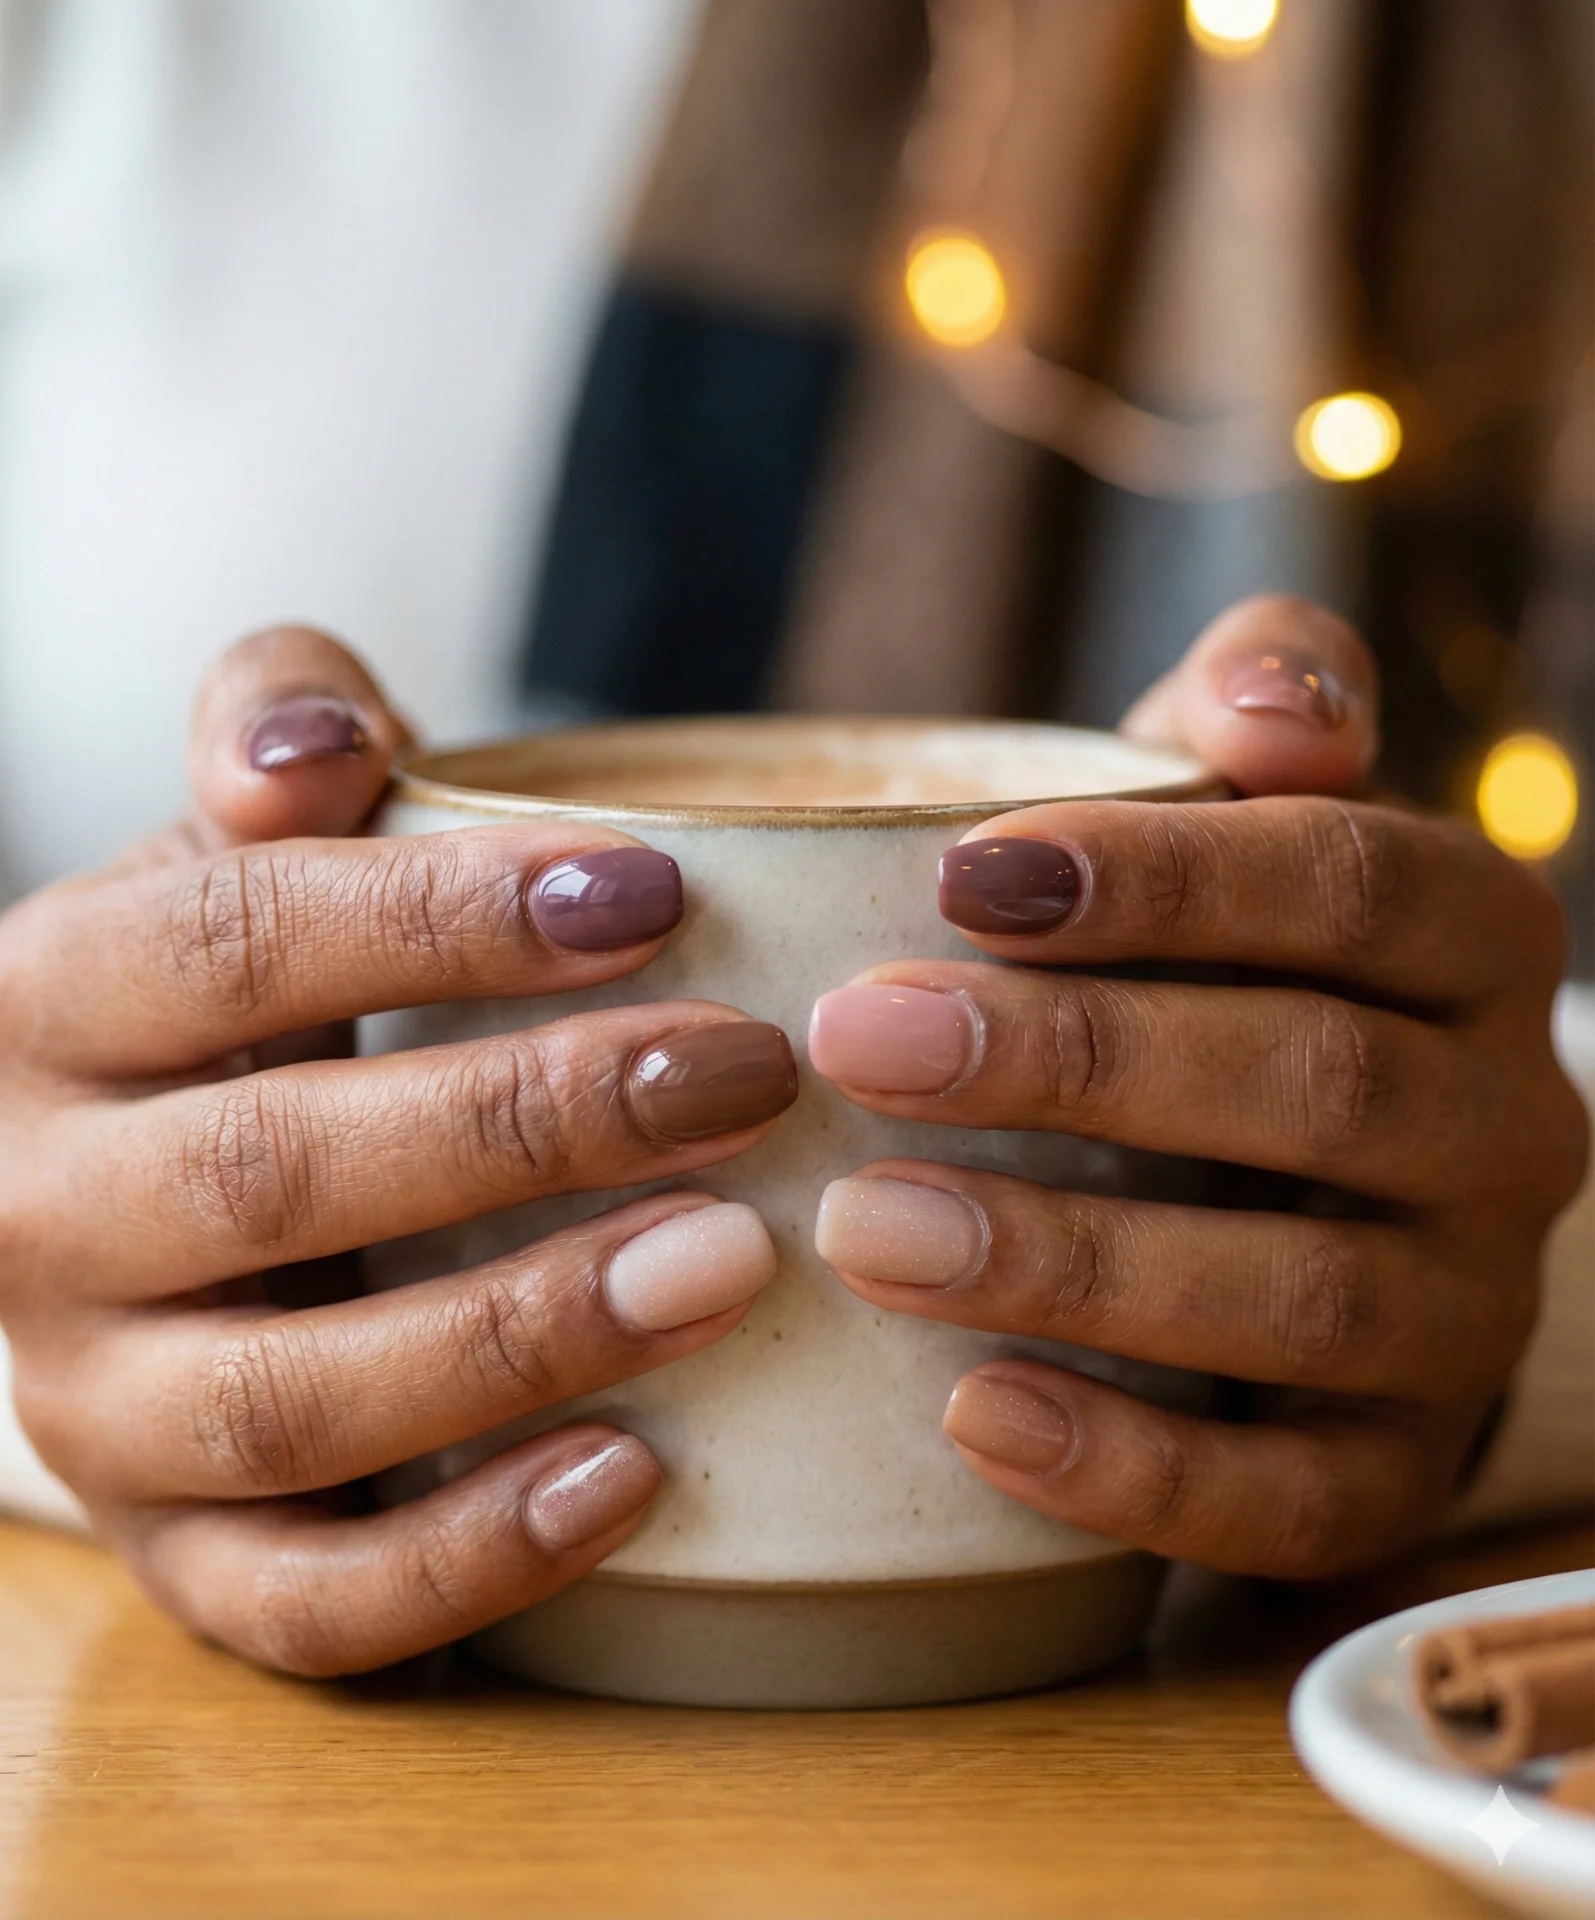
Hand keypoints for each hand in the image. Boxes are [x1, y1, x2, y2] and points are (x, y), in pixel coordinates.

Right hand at [0, 627, 794, 1672]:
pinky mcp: (178, 1554)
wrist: (163, 1194)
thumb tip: (312, 746)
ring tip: (730, 1260)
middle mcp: (41, 1215)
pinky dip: (471, 1556)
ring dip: (523, 1331)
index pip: (236, 941)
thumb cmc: (253, 993)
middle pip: (274, 1173)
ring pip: (294, 1401)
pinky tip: (639, 1475)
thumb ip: (275, 738)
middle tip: (741, 1076)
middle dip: (523, 1121)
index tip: (658, 894)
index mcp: (56, 1006)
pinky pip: (307, 1600)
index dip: (444, 917)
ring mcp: (101, 1406)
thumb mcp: (245, 840)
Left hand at [811, 596, 1588, 1578]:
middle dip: (1081, 1062)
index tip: (955, 875)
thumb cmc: (1228, 968)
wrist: (1296, 1190)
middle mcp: (1509, 1124)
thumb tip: (1279, 707)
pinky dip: (1135, 1468)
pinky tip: (969, 1417)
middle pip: (1323, 1084)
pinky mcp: (1401, 1462)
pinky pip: (1301, 1498)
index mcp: (1474, 940)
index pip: (1352, 882)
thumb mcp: (1236, 818)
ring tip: (868, 1231)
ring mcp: (1469, 1309)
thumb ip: (1255, 709)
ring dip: (1079, 1263)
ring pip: (1308, 1300)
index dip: (1164, 877)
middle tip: (862, 1043)